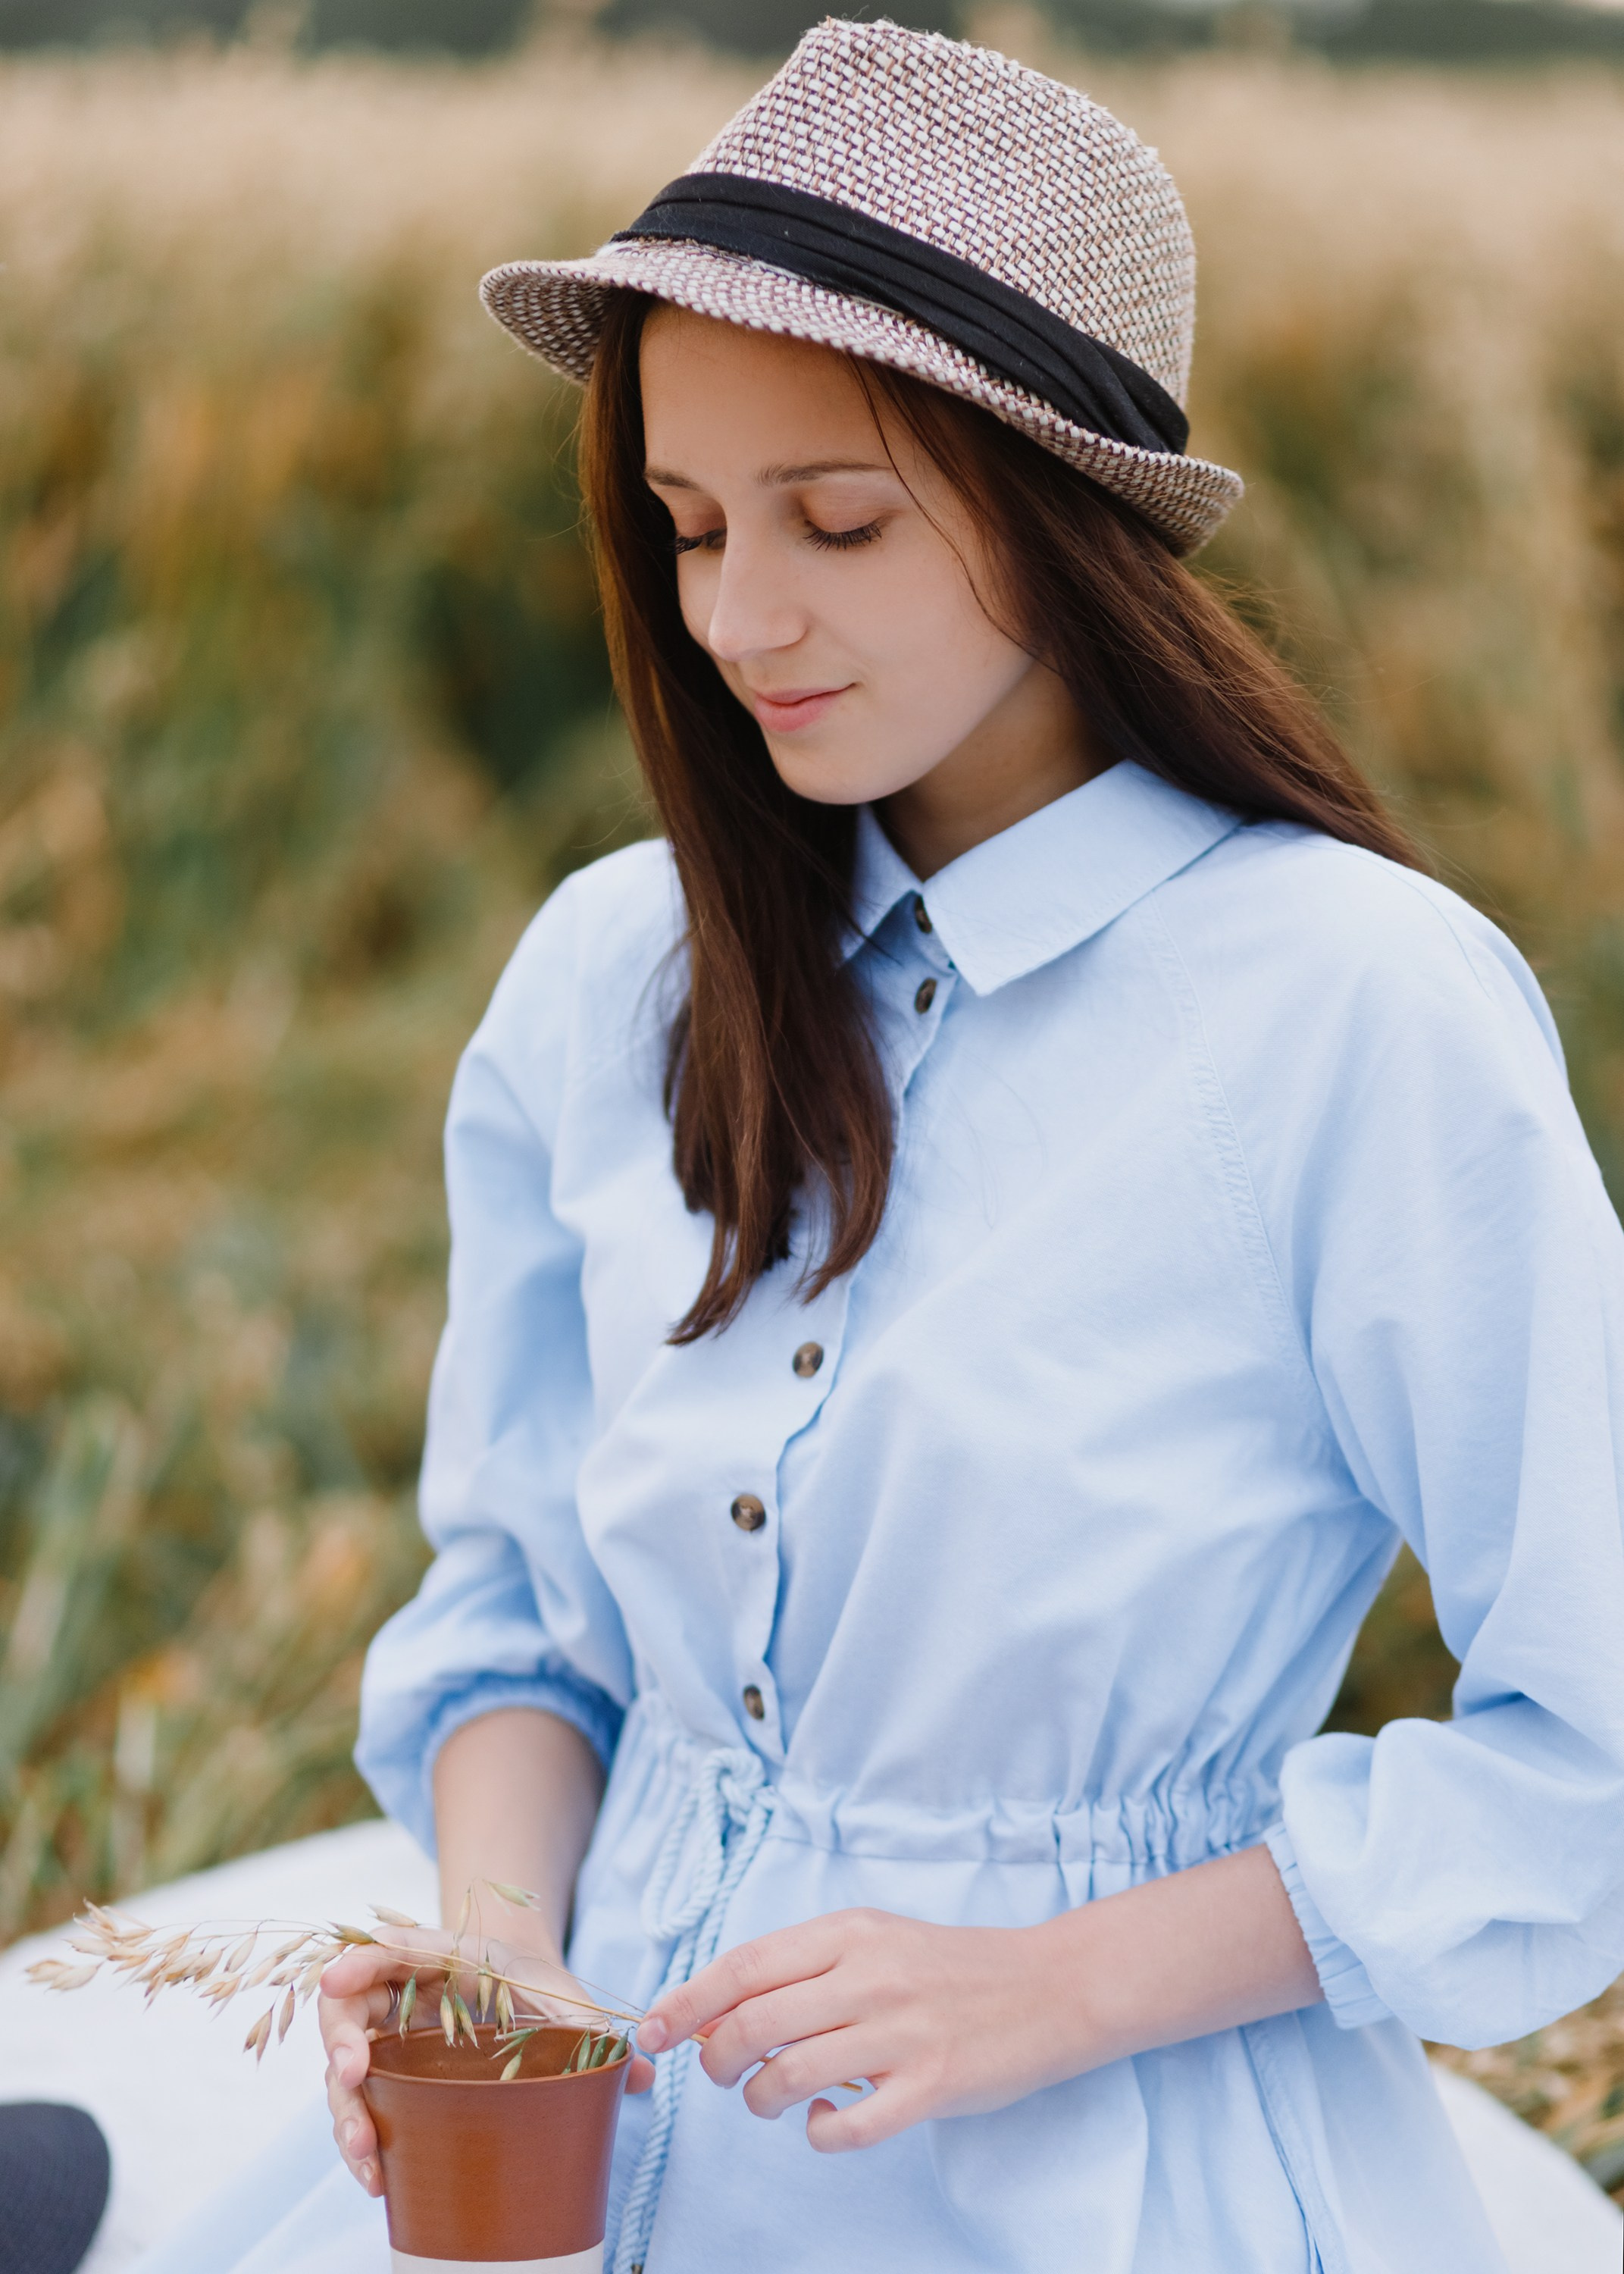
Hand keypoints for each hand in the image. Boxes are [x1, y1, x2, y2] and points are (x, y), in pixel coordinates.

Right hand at [320, 1930, 653, 2194]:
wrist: (525, 1992)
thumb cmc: (538, 1986)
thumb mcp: (565, 1998)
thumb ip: (597, 2028)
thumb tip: (643, 2074)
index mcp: (442, 1955)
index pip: (391, 1947)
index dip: (359, 1961)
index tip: (337, 1981)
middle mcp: (402, 1992)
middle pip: (349, 2008)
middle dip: (341, 2042)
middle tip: (353, 2075)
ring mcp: (390, 2036)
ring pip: (346, 2066)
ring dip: (346, 2109)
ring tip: (365, 2152)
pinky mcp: (390, 2076)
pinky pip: (362, 2105)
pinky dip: (362, 2137)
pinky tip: (377, 2178)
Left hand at [638, 1908, 1071, 2153]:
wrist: (1049, 1986)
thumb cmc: (947, 1967)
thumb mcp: (874, 1943)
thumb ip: (805, 1970)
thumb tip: (721, 2011)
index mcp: (849, 1932)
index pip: (744, 1967)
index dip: (687, 2003)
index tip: (650, 2032)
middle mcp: (870, 1977)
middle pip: (753, 2024)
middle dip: (715, 2060)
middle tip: (719, 2075)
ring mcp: (902, 2033)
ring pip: (789, 2077)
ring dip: (760, 2099)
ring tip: (769, 2099)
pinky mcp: (932, 2086)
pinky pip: (850, 2126)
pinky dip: (821, 2133)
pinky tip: (828, 2121)